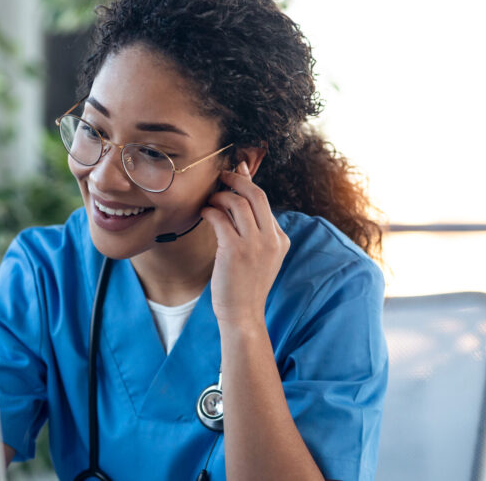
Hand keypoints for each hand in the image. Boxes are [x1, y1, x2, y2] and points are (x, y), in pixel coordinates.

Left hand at [200, 162, 289, 329]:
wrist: (243, 314)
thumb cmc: (246, 285)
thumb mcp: (261, 256)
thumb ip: (257, 231)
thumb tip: (241, 201)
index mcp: (281, 239)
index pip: (265, 202)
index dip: (248, 183)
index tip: (237, 171)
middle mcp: (271, 239)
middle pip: (256, 195)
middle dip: (237, 179)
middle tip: (222, 174)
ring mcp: (255, 245)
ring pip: (238, 203)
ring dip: (220, 196)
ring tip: (211, 200)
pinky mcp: (235, 251)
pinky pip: (220, 218)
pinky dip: (210, 211)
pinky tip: (205, 213)